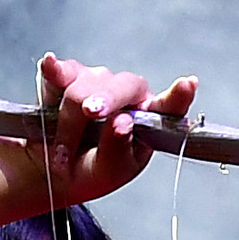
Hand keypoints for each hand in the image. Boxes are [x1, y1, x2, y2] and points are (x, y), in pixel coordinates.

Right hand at [27, 53, 197, 205]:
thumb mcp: (107, 170)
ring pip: (84, 85)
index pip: (169, 107)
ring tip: (63, 149)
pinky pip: (59, 71)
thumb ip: (117, 148)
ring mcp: (98, 82)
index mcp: (148, 122)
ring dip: (68, 120)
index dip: (179, 95)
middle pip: (121, 87)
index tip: (188, 84)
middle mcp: (127, 97)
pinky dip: (53, 75)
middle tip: (90, 113)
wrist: (51, 169)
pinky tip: (50, 68)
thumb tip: (122, 123)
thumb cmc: (90, 171)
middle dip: (104, 100)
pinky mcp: (68, 75)